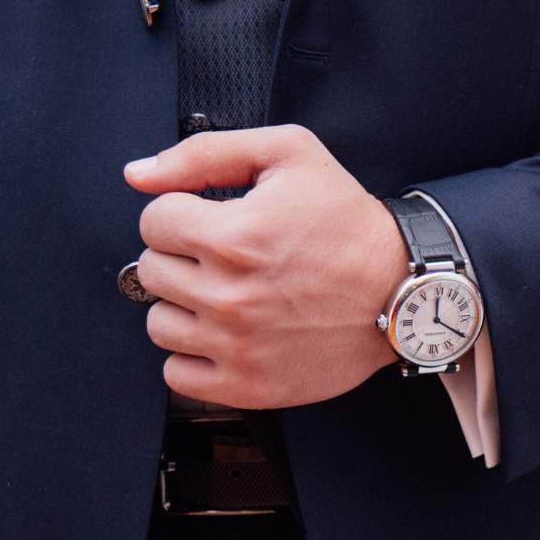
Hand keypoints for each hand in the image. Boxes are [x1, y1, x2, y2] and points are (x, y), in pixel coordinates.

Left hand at [123, 124, 404, 408]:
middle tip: (228, 257)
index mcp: (235, 236)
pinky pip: (177, 375)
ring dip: (186, 307)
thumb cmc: (348, 222)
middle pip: (152, 271)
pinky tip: (230, 334)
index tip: (215, 220)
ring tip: (229, 294)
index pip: (153, 221)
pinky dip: (195, 355)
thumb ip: (206, 153)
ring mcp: (237, 346)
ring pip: (159, 324)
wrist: (401, 291)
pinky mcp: (247, 386)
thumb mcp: (291, 155)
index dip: (184, 213)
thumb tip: (138, 176)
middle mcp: (231, 295)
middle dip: (184, 257)